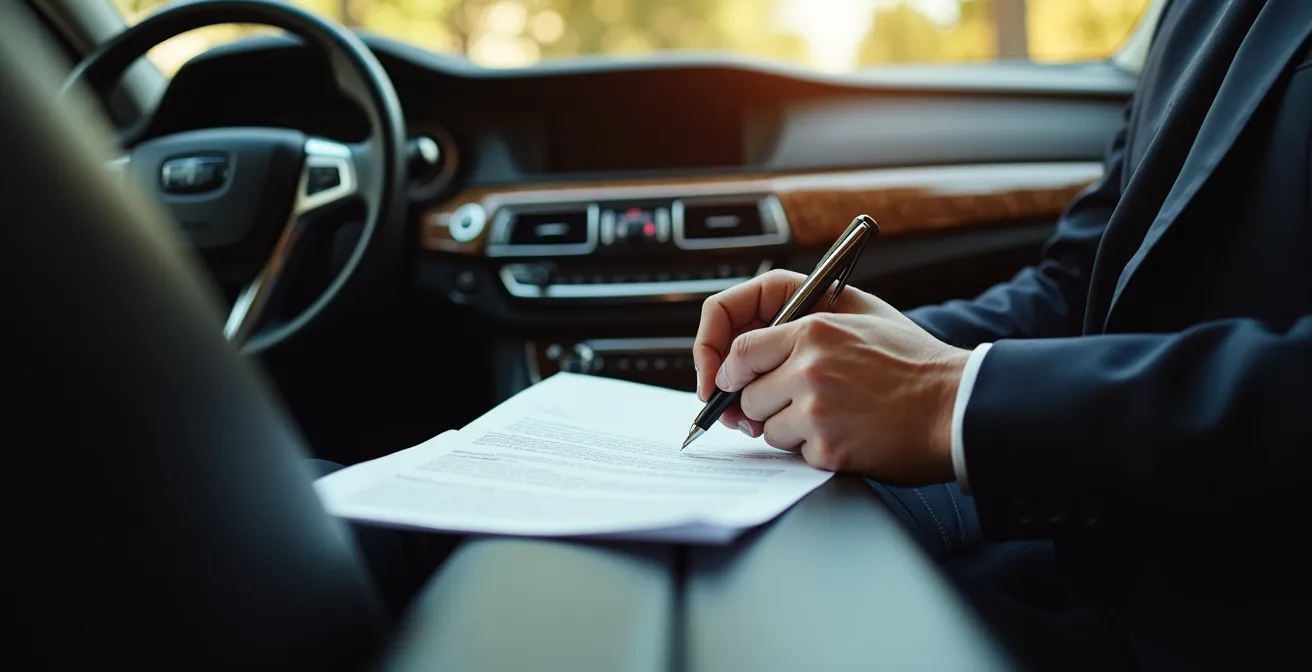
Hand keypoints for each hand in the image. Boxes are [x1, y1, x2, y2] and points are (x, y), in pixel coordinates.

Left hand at [692, 270, 969, 483]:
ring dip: (790, 429)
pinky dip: (815, 450)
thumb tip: (751, 347)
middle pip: (748, 395)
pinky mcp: (827, 447)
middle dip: (763, 405)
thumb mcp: (860, 316)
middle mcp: (808, 367)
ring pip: (767, 428)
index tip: (730, 383)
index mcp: (813, 329)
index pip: (740, 350)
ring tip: (834, 417)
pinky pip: (795, 453)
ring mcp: (816, 409)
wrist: (956, 406)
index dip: (729, 371)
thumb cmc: (913, 363)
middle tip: (795, 406)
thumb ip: (803, 323)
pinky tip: (849, 434)